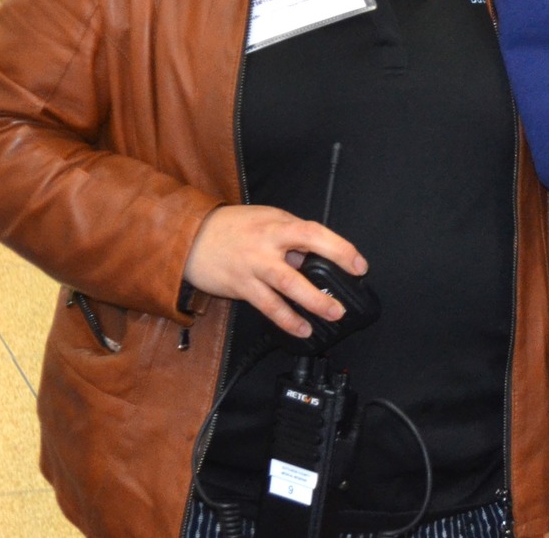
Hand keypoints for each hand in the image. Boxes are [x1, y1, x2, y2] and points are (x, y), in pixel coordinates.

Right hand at [181, 205, 368, 338]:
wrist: (189, 237)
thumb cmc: (232, 227)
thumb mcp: (265, 220)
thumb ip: (291, 237)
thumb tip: (315, 257)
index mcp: (277, 224)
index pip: (314, 232)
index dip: (339, 247)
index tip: (359, 265)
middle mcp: (267, 243)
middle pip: (303, 255)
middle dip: (329, 273)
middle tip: (347, 295)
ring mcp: (253, 265)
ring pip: (286, 285)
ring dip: (310, 302)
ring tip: (331, 315)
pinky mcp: (241, 286)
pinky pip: (267, 306)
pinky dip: (286, 319)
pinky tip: (300, 329)